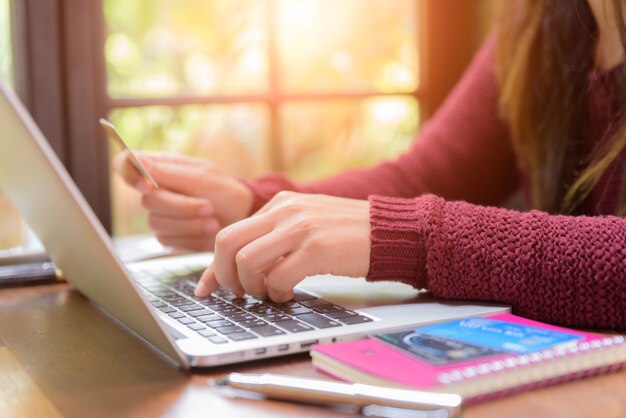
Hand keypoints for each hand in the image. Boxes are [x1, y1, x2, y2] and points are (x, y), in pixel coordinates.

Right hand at [112, 151, 252, 250]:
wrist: (243, 217)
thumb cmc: (226, 192)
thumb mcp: (203, 177)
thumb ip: (169, 172)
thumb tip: (136, 160)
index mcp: (161, 167)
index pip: (124, 164)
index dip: (128, 174)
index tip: (147, 186)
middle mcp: (156, 190)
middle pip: (147, 201)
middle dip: (181, 207)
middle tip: (208, 206)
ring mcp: (161, 214)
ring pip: (157, 223)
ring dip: (190, 223)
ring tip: (213, 219)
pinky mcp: (168, 235)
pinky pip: (168, 240)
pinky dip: (191, 237)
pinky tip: (208, 230)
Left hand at [194, 191, 370, 301]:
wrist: (388, 231)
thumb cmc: (346, 233)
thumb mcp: (305, 223)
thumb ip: (274, 236)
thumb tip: (241, 267)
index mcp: (279, 204)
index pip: (229, 233)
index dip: (212, 267)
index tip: (205, 289)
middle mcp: (285, 211)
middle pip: (227, 243)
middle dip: (224, 276)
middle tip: (240, 294)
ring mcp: (300, 228)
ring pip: (247, 262)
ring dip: (252, 287)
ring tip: (269, 293)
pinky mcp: (317, 248)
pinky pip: (278, 277)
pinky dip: (277, 292)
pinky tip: (289, 293)